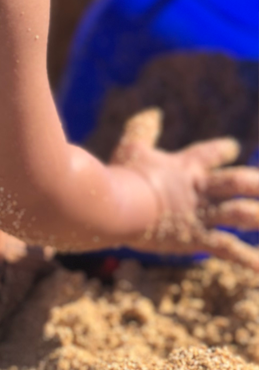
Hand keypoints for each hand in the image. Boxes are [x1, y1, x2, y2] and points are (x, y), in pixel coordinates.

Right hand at [110, 108, 258, 269]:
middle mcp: (199, 188)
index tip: (234, 147)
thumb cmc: (125, 174)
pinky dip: (247, 259)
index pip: (209, 153)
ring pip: (241, 213)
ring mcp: (201, 214)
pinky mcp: (197, 238)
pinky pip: (227, 248)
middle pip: (237, 181)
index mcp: (184, 167)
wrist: (123, 204)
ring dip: (258, 217)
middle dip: (256, 183)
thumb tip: (153, 110)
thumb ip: (142, 128)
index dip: (223, 149)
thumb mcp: (132, 146)